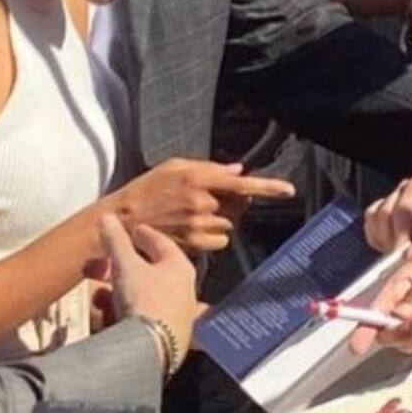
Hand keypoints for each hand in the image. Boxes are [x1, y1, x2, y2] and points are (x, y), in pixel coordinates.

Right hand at [99, 213, 197, 362]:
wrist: (151, 350)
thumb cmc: (143, 298)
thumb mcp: (124, 264)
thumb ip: (115, 240)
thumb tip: (107, 217)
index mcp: (180, 267)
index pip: (161, 243)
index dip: (144, 235)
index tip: (132, 230)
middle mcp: (185, 291)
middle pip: (151, 271)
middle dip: (123, 267)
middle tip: (103, 264)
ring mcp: (178, 317)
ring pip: (145, 296)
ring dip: (120, 292)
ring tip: (99, 294)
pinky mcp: (169, 341)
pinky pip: (144, 318)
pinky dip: (125, 313)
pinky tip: (107, 315)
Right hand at [109, 159, 294, 252]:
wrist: (123, 219)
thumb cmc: (146, 189)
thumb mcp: (173, 166)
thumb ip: (208, 167)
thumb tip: (237, 171)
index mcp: (198, 179)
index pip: (241, 183)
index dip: (268, 187)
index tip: (288, 189)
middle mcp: (202, 203)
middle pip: (239, 205)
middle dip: (234, 201)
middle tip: (212, 197)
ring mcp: (199, 227)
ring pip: (229, 224)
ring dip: (221, 218)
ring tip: (195, 214)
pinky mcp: (195, 245)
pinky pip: (220, 242)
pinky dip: (214, 236)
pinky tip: (194, 229)